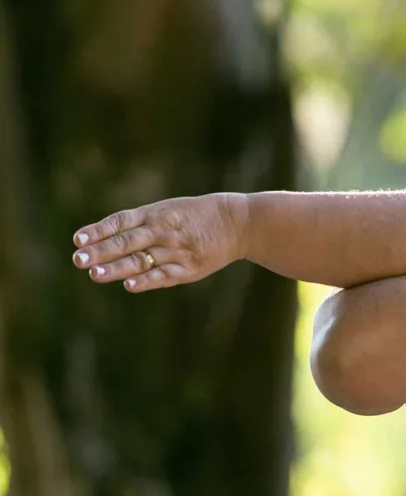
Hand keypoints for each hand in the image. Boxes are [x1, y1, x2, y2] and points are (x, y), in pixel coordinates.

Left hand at [71, 192, 248, 292]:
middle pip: (127, 241)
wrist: (237, 222)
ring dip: (117, 268)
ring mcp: (176, 250)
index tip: (78, 240)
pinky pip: (165, 275)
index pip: (121, 221)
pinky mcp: (190, 268)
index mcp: (156, 213)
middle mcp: (163, 230)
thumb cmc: (195, 217)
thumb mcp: (168, 210)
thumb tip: (102, 239)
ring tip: (94, 275)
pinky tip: (130, 285)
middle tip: (78, 260)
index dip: (99, 230)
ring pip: (142, 260)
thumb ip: (139, 223)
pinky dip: (147, 280)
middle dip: (101, 251)